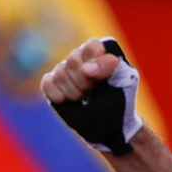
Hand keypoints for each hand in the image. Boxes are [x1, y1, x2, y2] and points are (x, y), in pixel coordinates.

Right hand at [40, 36, 143, 154]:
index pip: (92, 46)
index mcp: (99, 52)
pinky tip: (67, 100)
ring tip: (83, 99)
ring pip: (60, 73)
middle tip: (92, 92)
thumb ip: (109, 66)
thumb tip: (86, 68)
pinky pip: (47, 83)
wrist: (109, 125)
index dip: (95, 63)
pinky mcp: (53, 84)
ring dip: (74, 91)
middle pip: (73, 60)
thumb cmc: (119, 100)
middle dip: (84, 81)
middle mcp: (80, 58)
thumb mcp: (124, 80)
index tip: (100, 80)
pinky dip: (57, 94)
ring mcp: (64, 70)